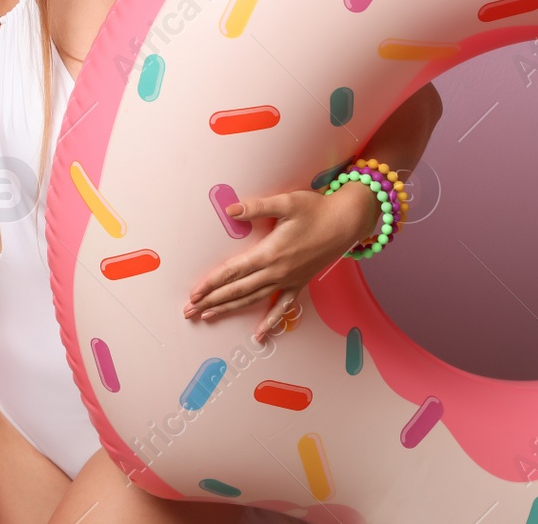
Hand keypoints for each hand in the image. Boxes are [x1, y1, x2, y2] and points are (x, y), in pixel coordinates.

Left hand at [183, 184, 376, 341]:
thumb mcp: (285, 202)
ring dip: (229, 309)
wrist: (347, 222)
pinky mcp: (300, 282)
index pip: (232, 273)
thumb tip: (230, 210)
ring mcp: (289, 280)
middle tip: (189, 312)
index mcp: (269, 254)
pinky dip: (270, 321)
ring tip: (209, 317)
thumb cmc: (316, 209)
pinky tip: (259, 334)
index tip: (194, 294)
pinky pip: (283, 307)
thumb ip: (256, 207)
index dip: (211, 283)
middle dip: (211, 301)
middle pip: (238, 291)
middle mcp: (277, 271)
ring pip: (254, 300)